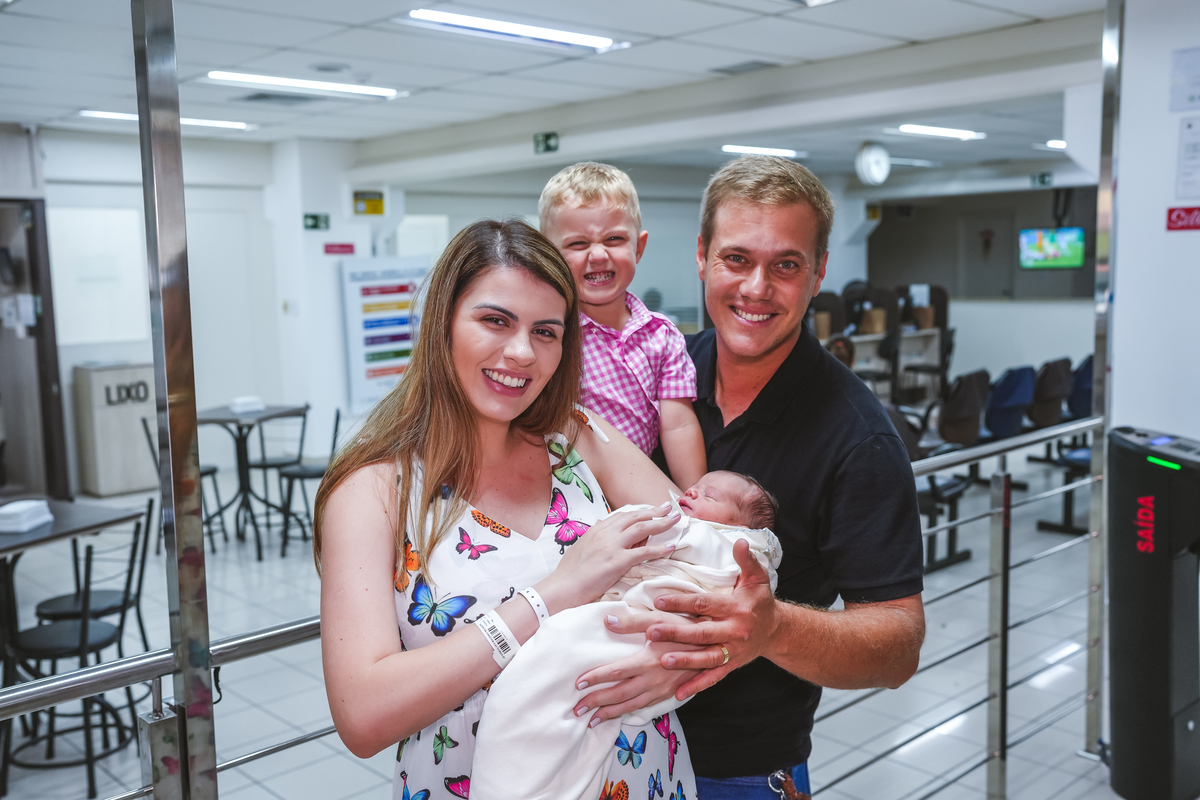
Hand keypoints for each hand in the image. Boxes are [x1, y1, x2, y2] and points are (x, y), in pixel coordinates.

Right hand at [538, 505, 679, 613]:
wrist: (563, 587)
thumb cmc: (569, 572)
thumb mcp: (579, 546)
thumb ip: (593, 534)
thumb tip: (602, 522)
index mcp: (597, 529)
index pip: (623, 515)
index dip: (640, 511)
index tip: (652, 509)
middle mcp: (605, 533)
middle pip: (635, 517)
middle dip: (655, 511)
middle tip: (669, 508)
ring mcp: (612, 546)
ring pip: (642, 529)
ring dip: (661, 523)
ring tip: (675, 520)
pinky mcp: (618, 562)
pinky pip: (644, 552)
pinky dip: (659, 549)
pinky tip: (670, 547)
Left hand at [572, 610, 703, 725]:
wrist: (716, 646)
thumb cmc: (687, 628)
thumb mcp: (660, 619)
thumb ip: (631, 621)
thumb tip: (606, 620)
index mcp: (647, 661)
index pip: (614, 672)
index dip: (594, 679)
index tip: (578, 684)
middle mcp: (653, 680)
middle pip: (618, 695)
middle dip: (595, 703)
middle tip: (576, 709)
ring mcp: (661, 690)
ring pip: (630, 706)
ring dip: (609, 714)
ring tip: (591, 720)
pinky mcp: (669, 694)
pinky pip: (644, 708)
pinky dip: (628, 713)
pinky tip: (619, 715)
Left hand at [648, 539, 778, 699]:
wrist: (777, 631)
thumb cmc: (760, 601)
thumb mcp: (758, 578)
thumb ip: (747, 561)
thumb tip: (741, 542)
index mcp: (737, 608)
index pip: (705, 604)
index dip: (682, 602)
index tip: (659, 600)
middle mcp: (735, 632)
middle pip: (702, 633)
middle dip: (677, 634)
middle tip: (652, 631)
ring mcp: (733, 651)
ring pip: (707, 658)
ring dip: (685, 661)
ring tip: (663, 661)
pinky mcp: (732, 666)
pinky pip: (713, 677)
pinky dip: (697, 685)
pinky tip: (678, 692)